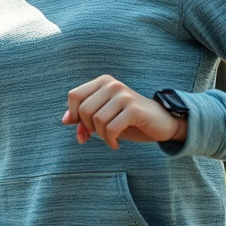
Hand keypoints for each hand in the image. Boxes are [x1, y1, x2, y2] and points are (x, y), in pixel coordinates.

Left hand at [62, 75, 187, 148]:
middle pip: (83, 110)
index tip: (84, 128)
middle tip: (98, 135)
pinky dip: (110, 141)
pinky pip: (110, 129)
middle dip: (88, 127)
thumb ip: (83, 116)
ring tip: (110, 138)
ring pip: (96, 120)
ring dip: (101, 136)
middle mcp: (112, 85)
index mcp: (102, 82)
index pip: (74, 96)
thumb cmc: (129, 120)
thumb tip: (65, 121)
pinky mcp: (133, 109)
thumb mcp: (104, 116)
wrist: (161, 123)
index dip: (73, 115)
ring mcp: (123, 95)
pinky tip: (116, 144)